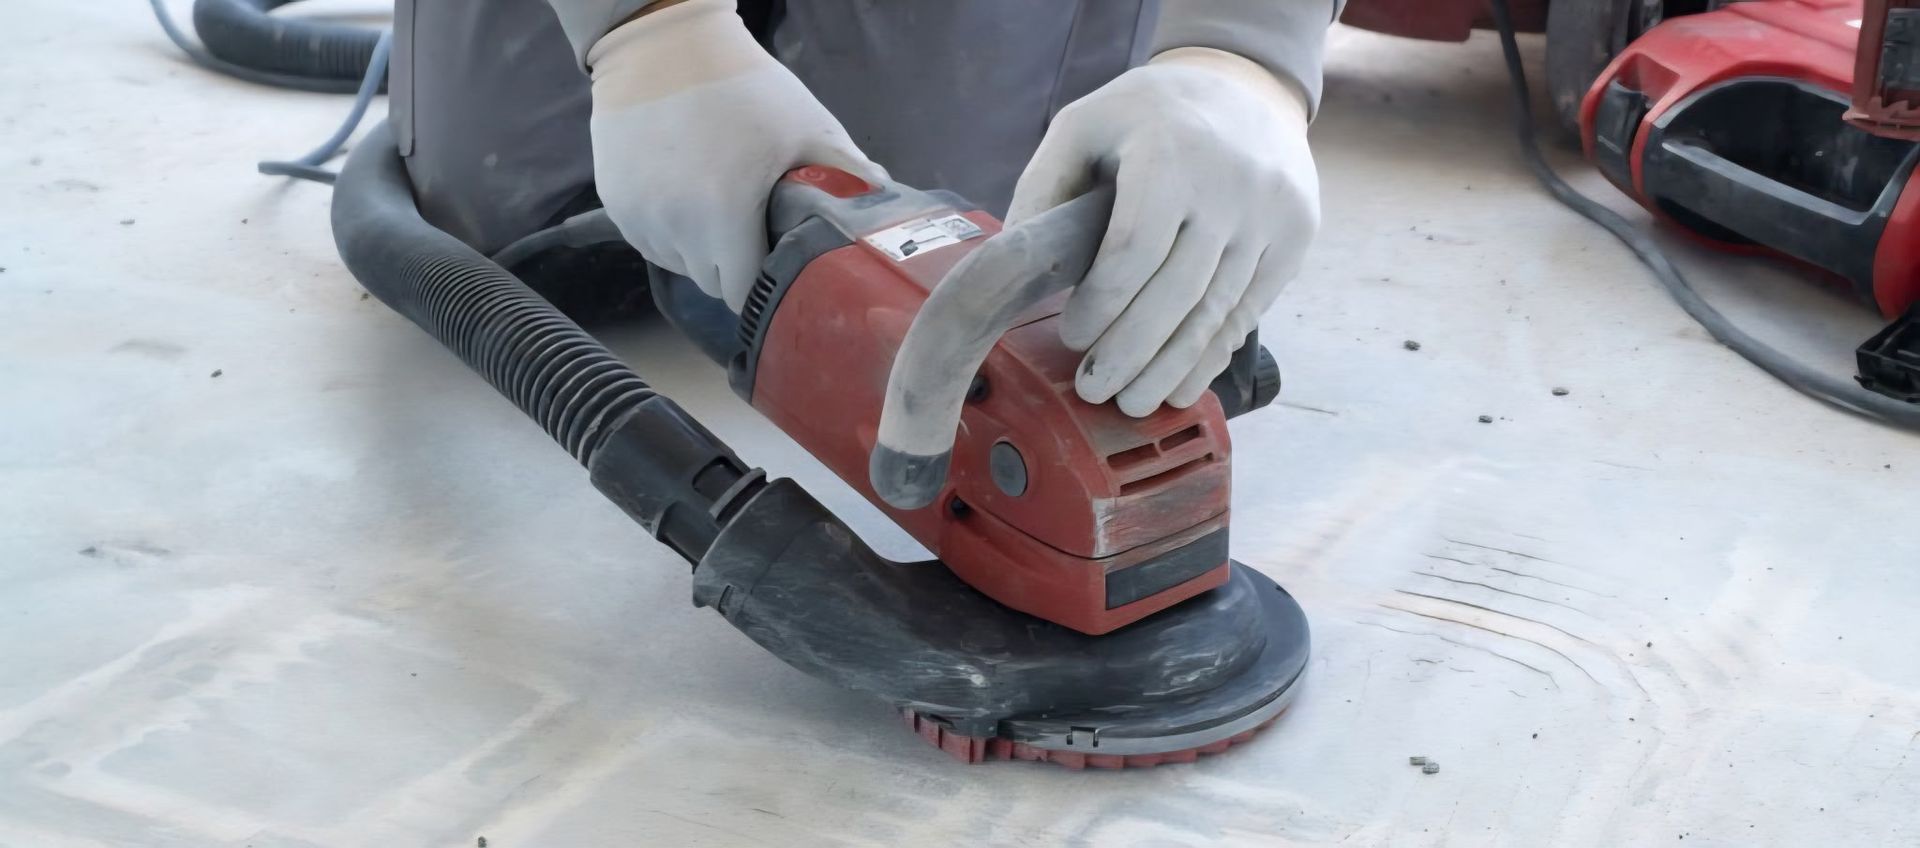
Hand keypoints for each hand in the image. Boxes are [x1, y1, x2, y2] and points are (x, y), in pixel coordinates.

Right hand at [586, 0, 885, 310]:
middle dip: (734, 266)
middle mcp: (674, 226)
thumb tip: (885, 220)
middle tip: (752, 226)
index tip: (776, 262)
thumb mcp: (808, 128)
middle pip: (711, 284)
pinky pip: (650, 242)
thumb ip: (851, 178)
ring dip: (699, 251)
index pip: (743, 295)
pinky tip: (686, 195)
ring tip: (718, 204)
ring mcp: (639, 216)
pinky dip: (669, 231)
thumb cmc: (744, 87)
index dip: (764, 285)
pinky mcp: (616, 204)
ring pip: (678, 265)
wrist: (663, 45)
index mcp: (724, 214)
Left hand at [1007, 47, 1319, 416]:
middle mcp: (1230, 186)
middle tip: (1093, 389)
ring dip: (1170, 368)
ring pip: (1215, 312)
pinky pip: (1248, 311)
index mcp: (1170, 153)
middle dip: (1130, 353)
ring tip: (1132, 403)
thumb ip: (1045, 188)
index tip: (1072, 336)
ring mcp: (1271, 215)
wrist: (1246, 88)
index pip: (1133, 251)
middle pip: (1176, 294)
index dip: (1101, 306)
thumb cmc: (1149, 115)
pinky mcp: (1296, 237)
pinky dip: (1211, 356)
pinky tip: (1179, 385)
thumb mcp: (1083, 125)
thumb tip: (1019, 265)